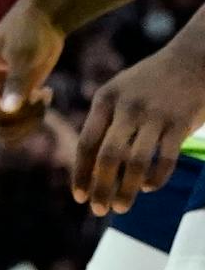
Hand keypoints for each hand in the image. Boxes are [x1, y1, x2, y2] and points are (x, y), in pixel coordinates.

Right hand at [0, 1, 63, 143]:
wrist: (44, 18)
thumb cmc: (29, 30)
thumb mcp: (23, 55)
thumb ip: (17, 83)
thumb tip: (8, 110)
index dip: (16, 112)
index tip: (39, 94)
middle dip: (24, 119)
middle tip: (42, 101)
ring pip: (9, 129)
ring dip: (31, 121)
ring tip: (44, 98)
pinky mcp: (16, 96)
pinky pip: (21, 122)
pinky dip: (36, 117)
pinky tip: (46, 94)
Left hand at [71, 40, 204, 214]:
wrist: (191, 60)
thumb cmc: (150, 81)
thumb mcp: (118, 91)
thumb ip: (105, 120)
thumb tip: (89, 160)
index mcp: (105, 99)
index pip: (86, 143)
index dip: (80, 172)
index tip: (78, 195)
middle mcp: (127, 108)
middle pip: (107, 156)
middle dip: (100, 187)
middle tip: (97, 210)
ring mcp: (154, 116)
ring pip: (135, 162)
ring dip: (126, 189)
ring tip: (121, 207)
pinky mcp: (180, 123)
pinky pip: (165, 159)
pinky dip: (155, 178)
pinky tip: (147, 188)